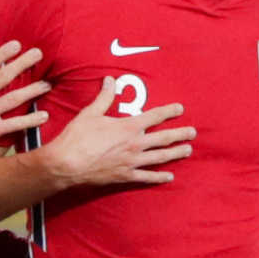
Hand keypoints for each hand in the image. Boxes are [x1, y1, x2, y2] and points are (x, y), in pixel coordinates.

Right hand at [0, 43, 48, 160]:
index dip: (3, 53)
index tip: (17, 44)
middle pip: (4, 76)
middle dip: (23, 63)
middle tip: (38, 54)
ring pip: (14, 98)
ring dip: (32, 90)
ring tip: (47, 84)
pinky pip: (14, 124)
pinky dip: (30, 120)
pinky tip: (44, 116)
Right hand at [39, 78, 193, 189]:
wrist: (66, 164)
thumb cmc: (76, 138)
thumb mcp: (90, 113)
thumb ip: (104, 97)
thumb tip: (110, 80)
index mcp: (128, 127)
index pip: (155, 116)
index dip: (169, 111)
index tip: (180, 109)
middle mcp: (135, 144)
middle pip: (164, 138)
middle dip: (180, 134)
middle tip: (193, 133)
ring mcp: (132, 162)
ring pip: (160, 157)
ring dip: (176, 153)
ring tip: (188, 150)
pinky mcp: (125, 176)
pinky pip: (147, 177)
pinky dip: (159, 177)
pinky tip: (169, 177)